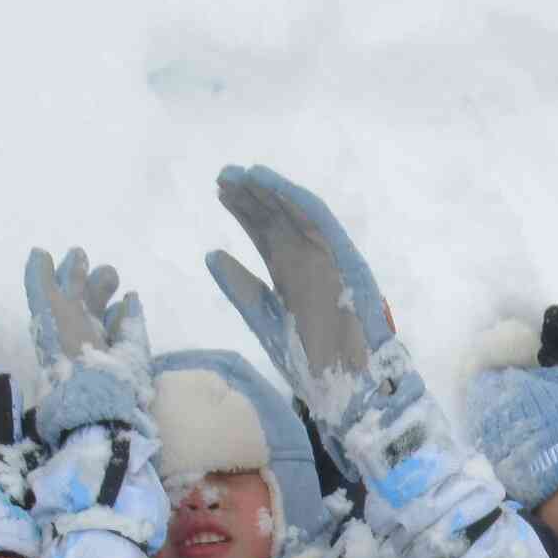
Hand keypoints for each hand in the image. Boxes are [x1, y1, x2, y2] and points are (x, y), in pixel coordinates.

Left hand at [23, 246, 151, 445]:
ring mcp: (104, 345)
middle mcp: (79, 333)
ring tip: (117, 282)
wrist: (97, 394)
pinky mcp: (128, 355)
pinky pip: (128, 328)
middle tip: (103, 268)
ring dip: (108, 294)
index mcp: (57, 323)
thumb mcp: (50, 310)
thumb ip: (42, 282)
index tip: (77, 253)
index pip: (60, 292)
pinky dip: (129, 312)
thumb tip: (38, 253)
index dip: (67, 272)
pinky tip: (130, 300)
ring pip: (105, 312)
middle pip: (84, 300)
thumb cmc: (70, 350)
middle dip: (92, 280)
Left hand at [204, 165, 423, 446]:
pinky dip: (296, 201)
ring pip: (297, 214)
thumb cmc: (311, 358)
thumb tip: (211, 254)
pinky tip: (272, 185)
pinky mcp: (344, 259)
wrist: (346, 384)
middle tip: (225, 175)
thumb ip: (240, 286)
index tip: (220, 190)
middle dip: (253, 195)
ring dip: (271, 191)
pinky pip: (319, 223)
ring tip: (243, 174)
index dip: (244, 211)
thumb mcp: (262, 318)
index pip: (265, 233)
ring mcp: (326, 257)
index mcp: (290, 273)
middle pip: (277, 218)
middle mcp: (308, 259)